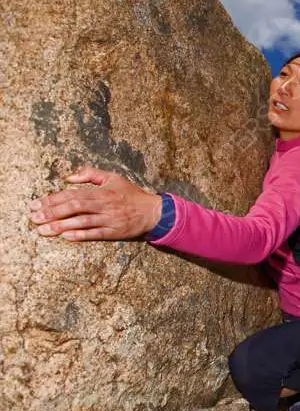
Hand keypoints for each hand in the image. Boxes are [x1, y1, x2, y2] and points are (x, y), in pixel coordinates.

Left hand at [28, 167, 163, 240]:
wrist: (154, 212)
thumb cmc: (131, 194)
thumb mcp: (113, 178)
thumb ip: (90, 174)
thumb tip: (68, 177)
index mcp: (102, 191)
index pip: (72, 194)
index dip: (52, 199)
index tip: (36, 204)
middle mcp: (104, 205)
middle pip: (74, 207)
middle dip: (52, 212)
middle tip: (34, 218)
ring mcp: (110, 219)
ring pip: (82, 222)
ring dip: (61, 226)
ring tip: (43, 230)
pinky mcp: (115, 232)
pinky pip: (96, 234)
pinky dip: (81, 235)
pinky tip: (66, 236)